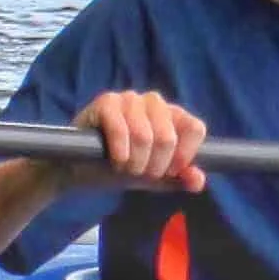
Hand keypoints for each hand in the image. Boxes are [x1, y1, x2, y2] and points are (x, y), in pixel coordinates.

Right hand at [60, 90, 206, 193]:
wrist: (80, 168)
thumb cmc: (122, 167)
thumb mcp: (154, 178)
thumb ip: (179, 179)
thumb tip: (198, 180)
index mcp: (172, 115)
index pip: (195, 128)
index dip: (185, 156)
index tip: (169, 172)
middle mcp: (154, 101)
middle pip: (168, 138)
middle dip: (154, 166)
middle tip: (139, 172)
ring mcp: (130, 98)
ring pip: (145, 136)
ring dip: (134, 162)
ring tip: (124, 168)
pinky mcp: (106, 102)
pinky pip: (120, 130)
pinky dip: (119, 153)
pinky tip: (114, 160)